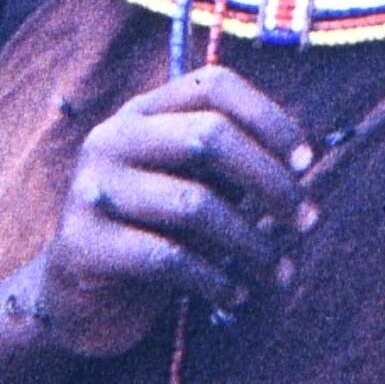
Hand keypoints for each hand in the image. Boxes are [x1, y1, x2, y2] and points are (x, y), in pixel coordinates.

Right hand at [10, 70, 321, 355]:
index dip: (268, 117)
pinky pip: (168, 258)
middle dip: (270, 180)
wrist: (78, 298)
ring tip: (279, 271)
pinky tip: (236, 295)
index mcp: (141, 114)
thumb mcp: (191, 188)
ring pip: (193, 204)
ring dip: (252, 243)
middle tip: (306, 220)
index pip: (212, 85)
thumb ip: (232, 168)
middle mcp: (111, 140)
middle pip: (208, 136)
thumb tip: (301, 165)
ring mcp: (92, 192)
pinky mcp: (85, 247)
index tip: (306, 163)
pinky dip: (215, 280)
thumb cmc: (153, 234)